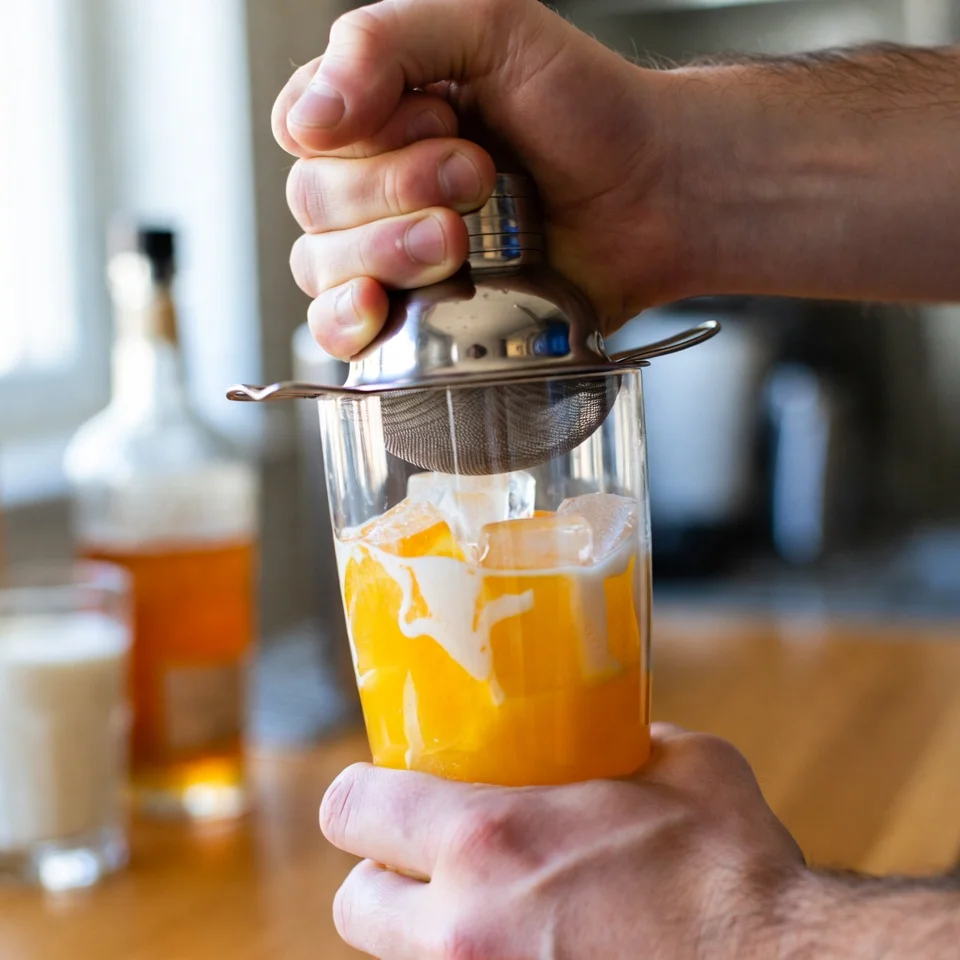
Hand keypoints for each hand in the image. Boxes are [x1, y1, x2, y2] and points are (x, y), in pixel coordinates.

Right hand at [272, 0, 687, 359]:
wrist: (653, 196)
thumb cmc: (586, 109)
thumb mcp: (493, 27)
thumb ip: (388, 41)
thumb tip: (307, 120)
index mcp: (377, 111)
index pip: (300, 129)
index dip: (359, 135)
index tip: (442, 121)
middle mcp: (374, 183)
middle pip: (312, 202)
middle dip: (395, 191)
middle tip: (478, 175)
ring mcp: (391, 254)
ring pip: (321, 266)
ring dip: (387, 252)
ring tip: (463, 240)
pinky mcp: (416, 315)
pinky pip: (339, 332)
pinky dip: (346, 323)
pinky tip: (376, 308)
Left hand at [319, 724, 805, 958]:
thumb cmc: (732, 871)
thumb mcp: (681, 766)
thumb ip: (623, 740)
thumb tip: (610, 731)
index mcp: (489, 840)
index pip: (352, 810)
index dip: (360, 797)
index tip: (384, 792)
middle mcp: (462, 930)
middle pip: (352, 905)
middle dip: (382, 878)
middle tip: (431, 860)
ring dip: (423, 933)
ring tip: (486, 911)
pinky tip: (525, 948)